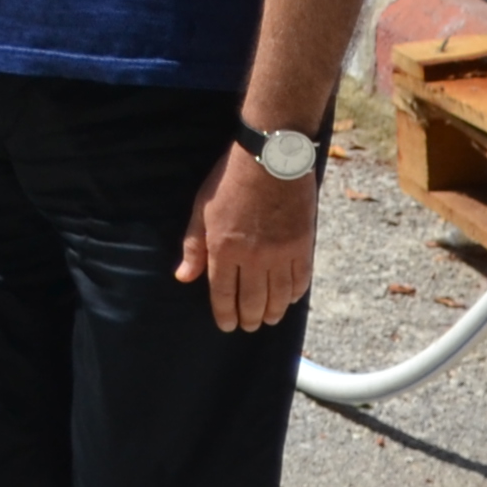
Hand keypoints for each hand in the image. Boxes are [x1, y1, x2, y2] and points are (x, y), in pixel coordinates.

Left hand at [174, 146, 318, 332]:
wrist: (270, 159)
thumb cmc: (229, 180)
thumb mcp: (201, 209)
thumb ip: (194, 245)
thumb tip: (184, 276)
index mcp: (224, 248)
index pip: (222, 292)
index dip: (224, 313)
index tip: (226, 325)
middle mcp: (253, 257)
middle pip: (252, 299)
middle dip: (248, 318)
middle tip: (247, 327)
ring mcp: (281, 253)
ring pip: (278, 295)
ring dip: (272, 312)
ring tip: (267, 319)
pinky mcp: (303, 246)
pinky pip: (300, 279)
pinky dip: (295, 294)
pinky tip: (290, 299)